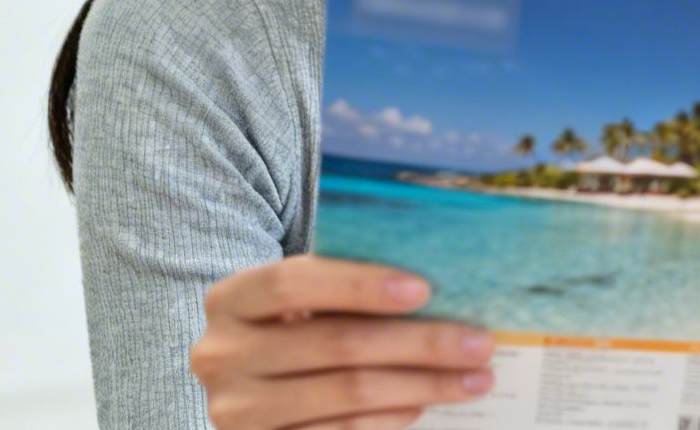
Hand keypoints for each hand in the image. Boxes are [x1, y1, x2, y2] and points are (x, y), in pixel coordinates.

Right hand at [191, 254, 495, 429]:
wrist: (250, 387)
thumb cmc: (295, 326)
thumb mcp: (304, 301)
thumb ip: (348, 287)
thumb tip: (441, 290)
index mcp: (231, 300)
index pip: (294, 283)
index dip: (359, 284)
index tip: (424, 289)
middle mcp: (221, 355)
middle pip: (336, 343)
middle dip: (420, 342)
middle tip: (478, 342)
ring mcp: (236, 410)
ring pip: (348, 393)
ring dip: (421, 385)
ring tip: (473, 378)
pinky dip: (390, 418)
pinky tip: (425, 404)